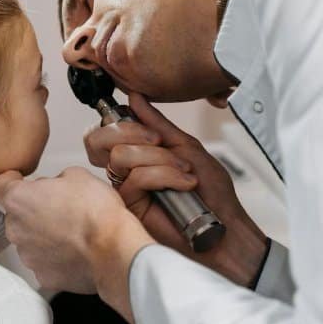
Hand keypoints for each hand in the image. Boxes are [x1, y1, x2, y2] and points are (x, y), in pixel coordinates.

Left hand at [0, 167, 153, 320]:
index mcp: (18, 199)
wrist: (115, 250)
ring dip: (44, 234)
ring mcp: (27, 255)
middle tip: (60, 206)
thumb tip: (53, 188)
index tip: (21, 181)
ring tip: (72, 230)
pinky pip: (44, 261)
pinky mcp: (42, 276)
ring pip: (29, 239)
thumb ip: (53, 180)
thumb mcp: (76, 175)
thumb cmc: (97, 211)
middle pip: (16, 214)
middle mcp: (15, 229)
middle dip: (33, 209)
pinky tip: (75, 249)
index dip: (12, 181)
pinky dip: (55, 256)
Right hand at [84, 93, 269, 286]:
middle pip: (99, 140)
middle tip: (159, 141)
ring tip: (184, 171)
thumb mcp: (186, 146)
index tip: (150, 127)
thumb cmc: (211, 192)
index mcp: (136, 153)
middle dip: (131, 132)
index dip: (120, 122)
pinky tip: (185, 184)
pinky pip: (135, 178)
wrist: (224, 225)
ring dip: (159, 158)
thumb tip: (133, 97)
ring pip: (121, 156)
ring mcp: (125, 189)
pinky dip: (165, 175)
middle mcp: (125, 170)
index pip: (105, 130)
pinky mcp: (129, 208)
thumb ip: (157, 124)